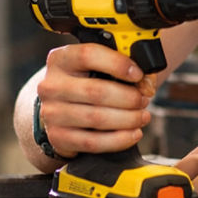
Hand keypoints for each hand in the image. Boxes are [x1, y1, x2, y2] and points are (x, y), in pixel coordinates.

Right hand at [36, 43, 156, 157]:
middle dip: (128, 97)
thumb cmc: (84, 82)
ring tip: (142, 116)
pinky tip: (133, 133)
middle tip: (143, 99)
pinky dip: (120, 139)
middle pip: (96, 91)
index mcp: (60, 59)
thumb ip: (120, 66)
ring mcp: (52, 113)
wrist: (58, 109)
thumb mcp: (96, 67)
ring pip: (97, 118)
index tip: (138, 73)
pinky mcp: (58, 137)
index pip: (88, 55)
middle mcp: (51, 85)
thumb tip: (146, 83)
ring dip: (128, 119)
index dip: (118, 64)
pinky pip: (94, 142)